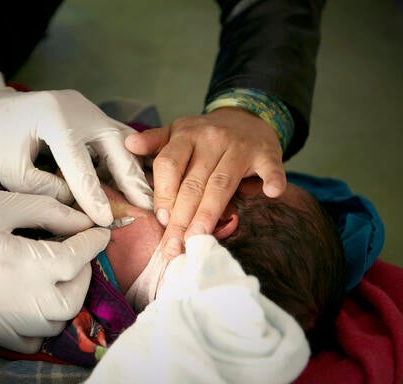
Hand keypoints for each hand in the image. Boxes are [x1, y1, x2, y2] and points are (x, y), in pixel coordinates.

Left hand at [0, 88, 152, 226]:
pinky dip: (126, 157)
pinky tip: (135, 179)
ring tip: (148, 197)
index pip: (80, 164)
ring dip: (134, 168)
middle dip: (131, 179)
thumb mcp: (12, 172)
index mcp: (54, 117)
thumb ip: (48, 189)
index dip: (94, 195)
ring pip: (120, 139)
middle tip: (148, 207)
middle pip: (114, 145)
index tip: (106, 220)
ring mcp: (85, 106)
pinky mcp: (88, 112)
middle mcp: (77, 107)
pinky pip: (113, 135)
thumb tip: (79, 205)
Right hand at [0, 189, 109, 352]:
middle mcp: (11, 300)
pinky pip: (31, 342)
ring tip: (60, 276)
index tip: (100, 233)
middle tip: (78, 255)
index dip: (93, 243)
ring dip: (67, 299)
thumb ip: (51, 214)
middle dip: (84, 275)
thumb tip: (84, 224)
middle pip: (72, 300)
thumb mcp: (5, 204)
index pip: (75, 259)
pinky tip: (37, 302)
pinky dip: (44, 325)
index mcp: (16, 262)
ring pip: (55, 324)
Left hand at [125, 107, 286, 257]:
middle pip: (193, 183)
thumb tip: (129, 145)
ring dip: (210, 213)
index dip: (165, 194)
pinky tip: (271, 193)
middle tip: (174, 247)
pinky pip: (270, 167)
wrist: (246, 117)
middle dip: (182, 218)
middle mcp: (211, 139)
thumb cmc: (206, 135)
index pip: (170, 166)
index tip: (162, 222)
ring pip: (222, 184)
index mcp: (186, 135)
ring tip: (199, 239)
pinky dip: (273, 179)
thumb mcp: (177, 132)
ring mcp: (240, 146)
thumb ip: (155, 142)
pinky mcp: (266, 153)